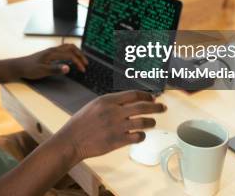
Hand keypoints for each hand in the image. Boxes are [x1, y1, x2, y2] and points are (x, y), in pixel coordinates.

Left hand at [10, 44, 87, 79]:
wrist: (18, 66)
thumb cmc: (29, 69)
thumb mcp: (43, 71)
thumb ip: (56, 69)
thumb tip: (68, 68)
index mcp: (52, 53)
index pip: (70, 55)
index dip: (78, 62)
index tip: (83, 69)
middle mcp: (52, 50)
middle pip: (70, 48)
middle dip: (80, 54)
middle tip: (86, 63)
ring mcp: (50, 51)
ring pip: (66, 47)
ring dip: (75, 52)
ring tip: (81, 59)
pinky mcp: (48, 54)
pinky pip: (62, 50)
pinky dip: (70, 53)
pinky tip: (69, 59)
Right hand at [52, 90, 166, 161]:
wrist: (71, 140)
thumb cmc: (81, 123)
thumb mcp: (94, 105)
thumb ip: (110, 103)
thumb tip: (128, 102)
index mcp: (107, 100)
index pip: (133, 94)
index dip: (146, 95)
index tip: (152, 98)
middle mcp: (113, 111)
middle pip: (142, 106)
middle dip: (156, 106)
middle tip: (163, 108)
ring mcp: (116, 127)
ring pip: (143, 122)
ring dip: (151, 121)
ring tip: (153, 122)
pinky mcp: (117, 141)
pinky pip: (137, 137)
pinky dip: (142, 135)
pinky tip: (141, 135)